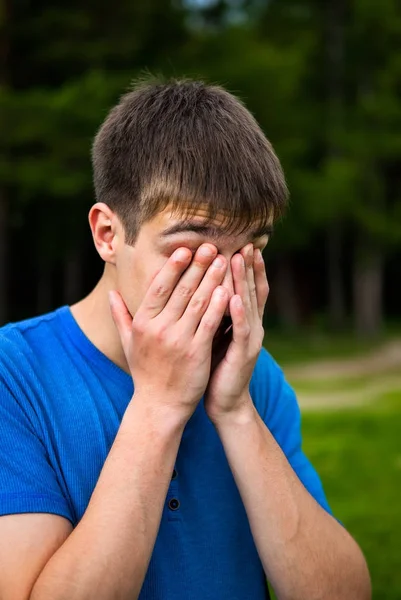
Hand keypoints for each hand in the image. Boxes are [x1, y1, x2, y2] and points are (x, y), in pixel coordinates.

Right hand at [109, 244, 228, 421]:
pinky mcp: (196, 352)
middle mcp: (159, 328)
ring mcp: (178, 340)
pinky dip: (218, 305)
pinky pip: (209, 323)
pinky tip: (228, 289)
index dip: (173, 267)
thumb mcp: (129, 343)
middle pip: (181, 290)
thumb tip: (111, 293)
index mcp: (143, 323)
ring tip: (224, 261)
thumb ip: (121, 316)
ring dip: (212, 279)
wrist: (159, 406)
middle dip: (197, 266)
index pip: (159, 287)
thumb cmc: (145, 372)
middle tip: (211, 247)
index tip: (186, 249)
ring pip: (197, 302)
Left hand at [204, 244, 268, 422]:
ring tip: (239, 259)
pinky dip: (238, 313)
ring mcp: (250, 340)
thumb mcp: (214, 333)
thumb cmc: (215, 366)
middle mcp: (252, 326)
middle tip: (245, 242)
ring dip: (243, 281)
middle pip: (251, 290)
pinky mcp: (243, 354)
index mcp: (244, 321)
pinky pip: (241, 330)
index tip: (241, 244)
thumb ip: (213, 312)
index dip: (247, 267)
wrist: (225, 401)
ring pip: (247, 304)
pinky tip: (232, 297)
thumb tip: (202, 289)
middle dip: (248, 266)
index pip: (247, 288)